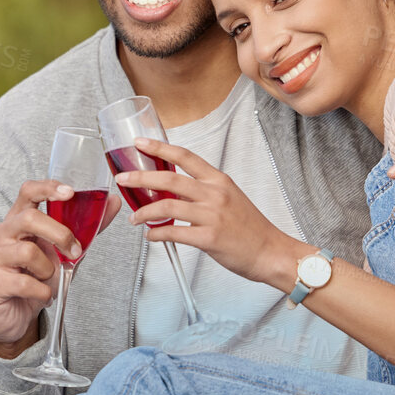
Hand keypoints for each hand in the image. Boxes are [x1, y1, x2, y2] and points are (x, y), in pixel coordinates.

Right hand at [0, 180, 119, 356]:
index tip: (70, 193)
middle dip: (61, 235)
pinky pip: (24, 283)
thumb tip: (113, 203)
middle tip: (74, 252)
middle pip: (29, 218)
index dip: (48, 188)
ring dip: (48, 270)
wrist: (13, 315)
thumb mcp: (63, 251)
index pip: (28, 192)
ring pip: (27, 252)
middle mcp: (1, 233)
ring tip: (47, 280)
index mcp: (18, 220)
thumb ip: (86, 228)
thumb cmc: (35, 278)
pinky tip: (42, 296)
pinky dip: (42, 292)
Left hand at [118, 139, 302, 287]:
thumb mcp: (230, 198)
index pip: (184, 156)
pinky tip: (151, 235)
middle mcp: (214, 194)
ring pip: (166, 206)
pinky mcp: (209, 238)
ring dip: (143, 212)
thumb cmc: (250, 228)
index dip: (159, 147)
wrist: (271, 251)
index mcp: (218, 180)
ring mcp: (212, 215)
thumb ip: (204, 191)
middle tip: (123, 179)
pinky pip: (173, 233)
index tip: (139, 142)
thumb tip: (175, 191)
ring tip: (135, 218)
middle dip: (140, 177)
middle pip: (169, 178)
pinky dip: (156, 234)